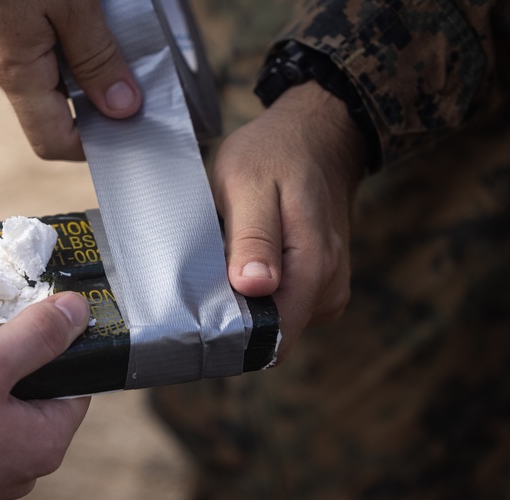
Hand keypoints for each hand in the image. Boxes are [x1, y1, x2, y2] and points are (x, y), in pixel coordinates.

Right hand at [0, 0, 140, 159]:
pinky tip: (67, 4)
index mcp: (14, 70)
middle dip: (88, 94)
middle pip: (46, 104)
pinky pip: (19, 38)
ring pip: (33, 67)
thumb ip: (98, 56)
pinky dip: (50, 31)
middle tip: (129, 71)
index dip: (90, 146)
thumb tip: (122, 108)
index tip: (126, 127)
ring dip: (70, 57)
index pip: (51, 141)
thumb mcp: (74, 1)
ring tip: (101, 26)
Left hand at [212, 81, 367, 360]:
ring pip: (274, 323)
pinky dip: (254, 292)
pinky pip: (281, 306)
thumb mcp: (250, 185)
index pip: (273, 340)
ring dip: (242, 303)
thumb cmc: (277, 154)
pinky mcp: (318, 286)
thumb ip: (254, 239)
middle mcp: (328, 290)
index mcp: (313, 269)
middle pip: (270, 336)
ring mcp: (327, 290)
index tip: (198, 317)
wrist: (318, 134)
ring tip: (222, 263)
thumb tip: (255, 287)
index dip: (232, 337)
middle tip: (201, 280)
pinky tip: (239, 262)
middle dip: (232, 318)